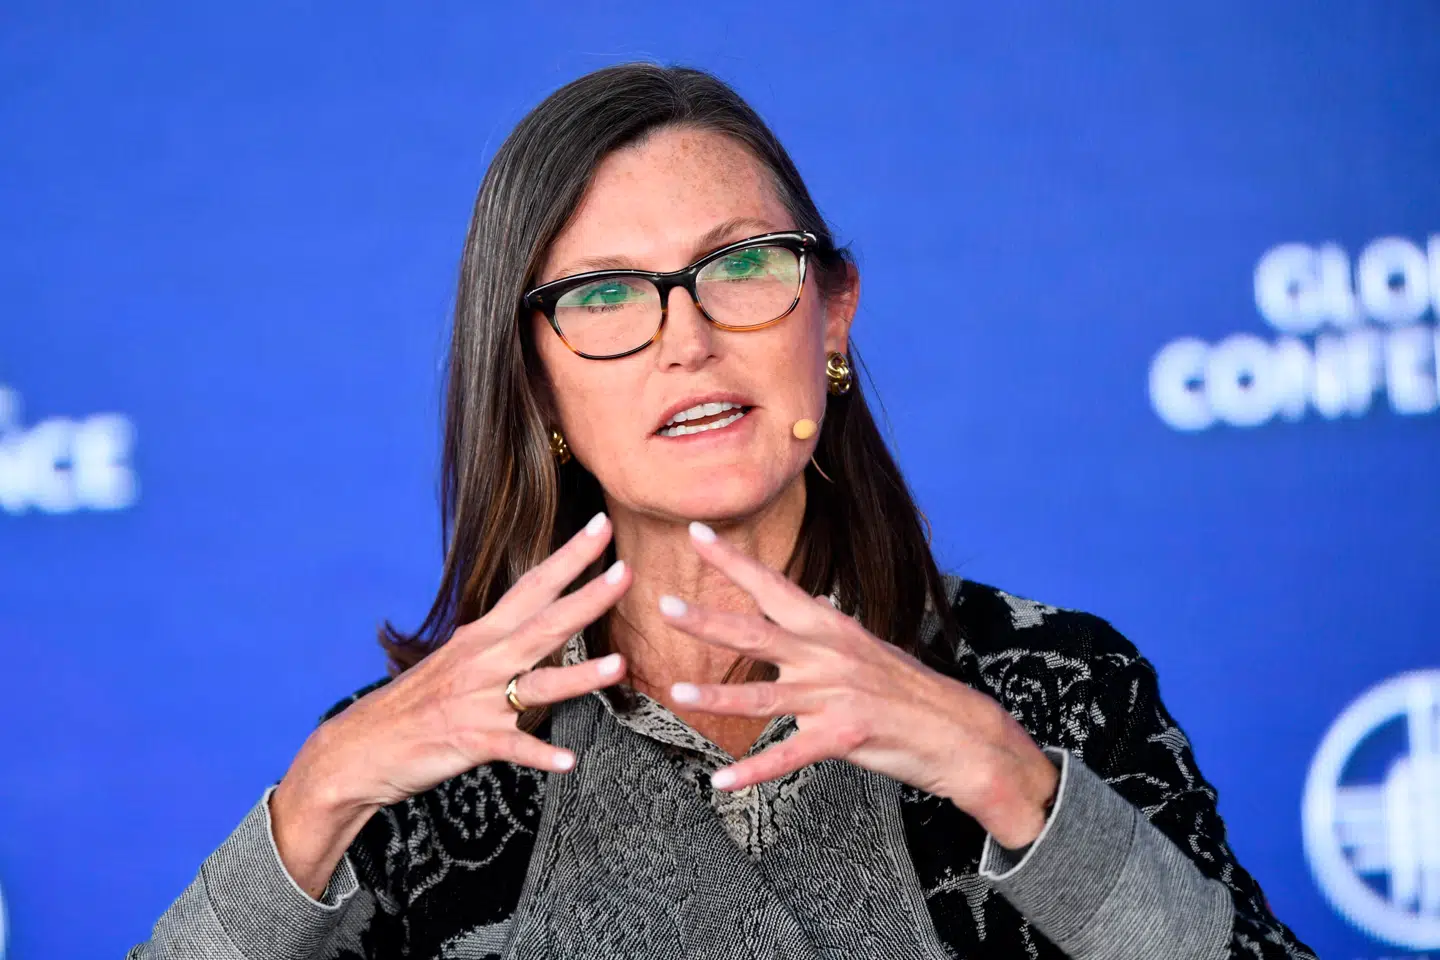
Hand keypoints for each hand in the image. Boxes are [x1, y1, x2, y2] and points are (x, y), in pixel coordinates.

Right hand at [271, 512, 631, 894]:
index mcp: (483, 635)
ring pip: (538, 685)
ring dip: (580, 677)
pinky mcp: (472, 741)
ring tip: (619, 666)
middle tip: (627, 571)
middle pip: (546, 624)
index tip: (602, 525)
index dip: (569, 556)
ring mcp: (479, 701)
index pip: (534, 586)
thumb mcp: (458, 659)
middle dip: (588, 598)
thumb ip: (500, 641)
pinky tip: (568, 761)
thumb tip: (536, 621)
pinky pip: (513, 748)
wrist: (360, 748)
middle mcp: (484, 660)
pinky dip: (540, 754)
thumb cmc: (416, 704)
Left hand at [660, 522, 1058, 848]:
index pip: (773, 586)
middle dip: (708, 620)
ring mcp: (834, 696)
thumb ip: (831, 629)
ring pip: (764, 697)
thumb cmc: (906, 688)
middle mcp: (828, 655)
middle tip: (664, 604)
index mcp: (830, 627)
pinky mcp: (843, 737)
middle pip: (757, 633)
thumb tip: (812, 602)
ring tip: (676, 695)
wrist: (957, 730)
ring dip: (717, 698)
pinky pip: (788, 756)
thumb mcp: (866, 646)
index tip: (697, 533)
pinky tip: (721, 780)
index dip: (733, 561)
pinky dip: (753, 771)